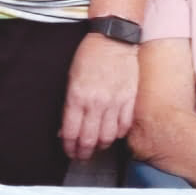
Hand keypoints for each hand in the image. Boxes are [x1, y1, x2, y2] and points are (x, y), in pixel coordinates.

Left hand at [61, 34, 139, 158]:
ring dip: (101, 146)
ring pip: (107, 136)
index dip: (69, 147)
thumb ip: (69, 104)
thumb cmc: (89, 55)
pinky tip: (113, 134)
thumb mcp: (71, 78)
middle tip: (82, 156)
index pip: (71, 132)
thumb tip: (66, 127)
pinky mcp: (129, 99)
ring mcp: (115, 102)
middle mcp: (96, 103)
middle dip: (83, 152)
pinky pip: (124, 125)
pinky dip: (118, 134)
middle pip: (89, 139)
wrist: (113, 39)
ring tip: (97, 147)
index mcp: (77, 97)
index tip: (69, 151)